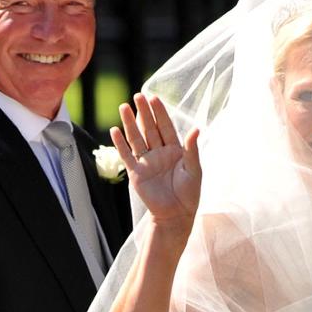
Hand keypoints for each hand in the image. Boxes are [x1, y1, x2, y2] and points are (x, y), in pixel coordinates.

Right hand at [111, 93, 200, 224]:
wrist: (175, 215)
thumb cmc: (189, 193)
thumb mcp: (194, 169)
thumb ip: (192, 149)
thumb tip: (196, 129)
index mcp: (175, 150)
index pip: (166, 127)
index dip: (160, 113)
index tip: (154, 98)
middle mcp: (159, 153)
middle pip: (149, 128)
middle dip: (144, 112)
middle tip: (138, 96)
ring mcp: (146, 162)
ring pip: (136, 138)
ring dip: (129, 123)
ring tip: (123, 107)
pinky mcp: (136, 174)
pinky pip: (126, 156)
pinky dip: (120, 144)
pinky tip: (114, 130)